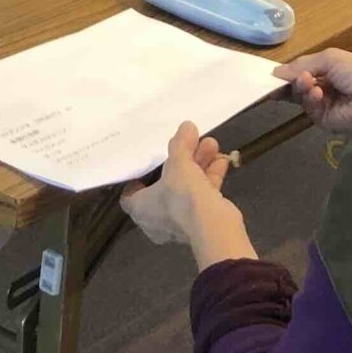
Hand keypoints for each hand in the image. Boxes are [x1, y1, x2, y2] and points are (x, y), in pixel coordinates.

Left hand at [122, 122, 252, 265]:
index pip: (130, 196)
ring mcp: (180, 223)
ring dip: (200, 166)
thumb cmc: (182, 196)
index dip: (137, 180)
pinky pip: (202, 197)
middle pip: (166, 185)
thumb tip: (186, 126)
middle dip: (182, 161)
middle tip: (192, 142)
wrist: (212, 226)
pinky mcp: (200, 223)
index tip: (148, 165)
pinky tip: (221, 160)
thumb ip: (180, 143)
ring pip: (187, 189)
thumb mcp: (178, 163)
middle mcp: (157, 220)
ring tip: (211, 145)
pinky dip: (210, 178)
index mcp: (141, 209)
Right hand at [274, 49, 351, 131]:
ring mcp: (324, 104)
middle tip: (277, 79)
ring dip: (301, 87)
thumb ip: (303, 63)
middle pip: (299, 85)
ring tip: (307, 81)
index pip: (304, 70)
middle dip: (290, 80)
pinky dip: (310, 99)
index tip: (272, 72)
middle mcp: (326, 87)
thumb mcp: (331, 58)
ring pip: (301, 96)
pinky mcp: (324, 119)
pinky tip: (316, 92)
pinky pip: (309, 108)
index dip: (290, 71)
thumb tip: (277, 71)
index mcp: (331, 69)